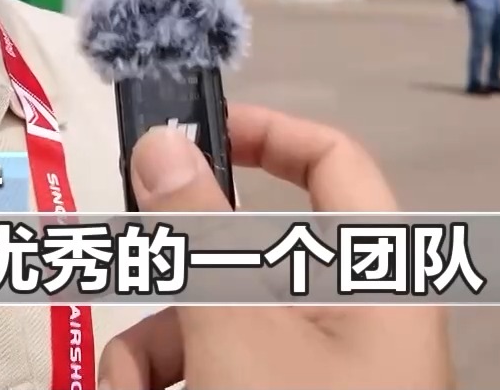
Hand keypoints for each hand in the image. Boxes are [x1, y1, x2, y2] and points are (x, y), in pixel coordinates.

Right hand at [99, 105, 453, 389]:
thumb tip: (166, 143)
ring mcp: (318, 383)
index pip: (333, 166)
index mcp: (377, 282)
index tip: (186, 134)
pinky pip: (215, 384)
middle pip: (242, 268)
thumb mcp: (240, 336)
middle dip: (166, 301)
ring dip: (151, 365)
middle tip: (122, 319)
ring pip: (214, 337)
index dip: (265, 134)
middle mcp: (354, 327)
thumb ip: (198, 237)